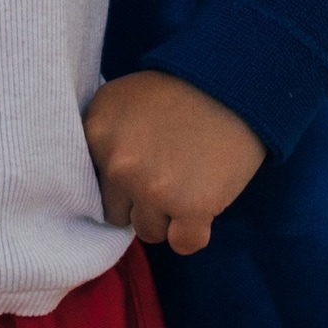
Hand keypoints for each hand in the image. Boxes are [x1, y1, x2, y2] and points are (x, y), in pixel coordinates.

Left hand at [87, 70, 261, 253]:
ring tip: (187, 184)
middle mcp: (118, 165)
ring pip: (148, 230)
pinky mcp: (191, 208)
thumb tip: (95, 175)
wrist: (234, 84)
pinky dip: (192, 233)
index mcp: (96, 134)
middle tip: (168, 174)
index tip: (140, 165)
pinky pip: (182, 244)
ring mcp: (153, 189)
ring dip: (167, 217)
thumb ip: (99, 134)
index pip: (92, 183)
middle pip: (118, 212)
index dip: (118, 179)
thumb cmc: (179, 89)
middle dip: (140, 201)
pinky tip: (201, 210)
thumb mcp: (120, 97)